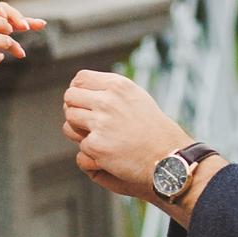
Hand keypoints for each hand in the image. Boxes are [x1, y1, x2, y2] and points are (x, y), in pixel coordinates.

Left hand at [64, 70, 192, 204]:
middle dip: (75, 109)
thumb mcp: (136, 97)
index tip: (85, 103)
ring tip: (98, 136)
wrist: (168, 156)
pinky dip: (92, 151)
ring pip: (69, 119)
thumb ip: (110, 90)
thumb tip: (78, 86)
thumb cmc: (152, 128)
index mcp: (118, 86)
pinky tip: (109, 153)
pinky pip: (81, 144)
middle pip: (70, 97)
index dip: (78, 91)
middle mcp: (108, 101)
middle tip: (87, 121)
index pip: (80, 79)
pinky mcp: (96, 145)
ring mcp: (101, 123)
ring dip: (78, 129)